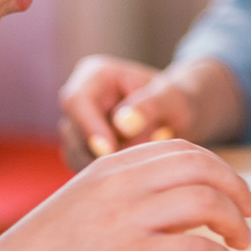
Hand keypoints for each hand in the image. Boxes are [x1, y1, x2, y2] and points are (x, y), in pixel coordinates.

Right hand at [0, 140, 250, 250]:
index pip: (181, 149)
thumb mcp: (82, 207)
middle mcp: (122, 186)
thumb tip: (171, 222)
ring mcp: (128, 221)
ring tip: (241, 244)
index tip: (235, 190)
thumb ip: (123, 201)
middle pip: (202, 169)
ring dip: (235, 224)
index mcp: (110, 167)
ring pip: (207, 205)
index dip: (219, 168)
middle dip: (237, 190)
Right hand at [58, 55, 246, 167]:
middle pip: (72, 131)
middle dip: (101, 150)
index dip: (89, 127)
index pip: (77, 101)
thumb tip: (123, 124)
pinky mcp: (82, 150)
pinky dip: (107, 175)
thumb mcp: (172, 99)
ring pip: (75, 154)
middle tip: (137, 161)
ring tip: (142, 161)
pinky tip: (134, 172)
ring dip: (105, 165)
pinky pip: (85, 168)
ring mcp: (78, 127)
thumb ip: (150, 106)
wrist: (179, 117)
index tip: (110, 150)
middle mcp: (80, 100)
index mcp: (95, 75)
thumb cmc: (178, 101)